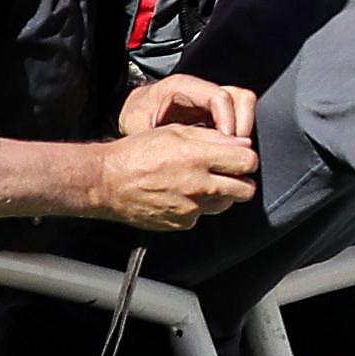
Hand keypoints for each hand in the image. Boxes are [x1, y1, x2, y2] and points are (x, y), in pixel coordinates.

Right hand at [90, 121, 261, 229]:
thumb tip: (241, 144)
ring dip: (221, 194)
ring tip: (201, 182)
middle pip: (246, 190)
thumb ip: (211, 138)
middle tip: (229, 173)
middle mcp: (198, 185)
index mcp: (198, 157)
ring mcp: (191, 208)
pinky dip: (198, 207)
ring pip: (226, 204)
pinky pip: (202, 215)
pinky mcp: (182, 224)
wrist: (106, 182)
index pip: (248, 162)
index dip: (246, 158)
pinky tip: (182, 195)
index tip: (240, 157)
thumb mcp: (174, 132)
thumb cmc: (136, 153)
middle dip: (242, 180)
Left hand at [122, 70, 260, 140]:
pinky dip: (236, 134)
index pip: (219, 97)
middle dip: (243, 125)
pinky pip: (237, 117)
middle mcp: (202, 89)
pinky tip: (226, 151)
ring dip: (243, 129)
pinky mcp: (214, 111)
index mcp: (183, 86)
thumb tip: (181, 152)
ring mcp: (211, 99)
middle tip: (235, 149)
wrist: (133, 112)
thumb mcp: (138, 125)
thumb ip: (158, 137)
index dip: (228, 121)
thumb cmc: (135, 116)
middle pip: (240, 97)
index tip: (226, 144)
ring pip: (243, 106)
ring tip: (232, 151)